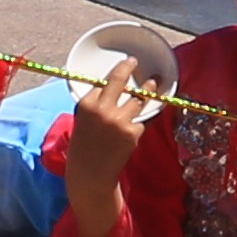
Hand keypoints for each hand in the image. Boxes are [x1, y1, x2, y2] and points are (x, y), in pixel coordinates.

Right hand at [61, 70, 149, 216]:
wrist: (91, 174)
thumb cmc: (83, 149)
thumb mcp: (83, 123)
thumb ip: (95, 107)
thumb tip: (111, 92)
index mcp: (87, 105)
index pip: (103, 81)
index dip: (115, 72)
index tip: (122, 65)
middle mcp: (103, 109)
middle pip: (119, 80)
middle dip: (128, 68)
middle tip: (134, 62)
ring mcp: (119, 121)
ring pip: (138, 100)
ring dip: (147, 90)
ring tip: (154, 82)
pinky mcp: (132, 133)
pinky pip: (141, 121)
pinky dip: (139, 122)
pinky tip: (134, 128)